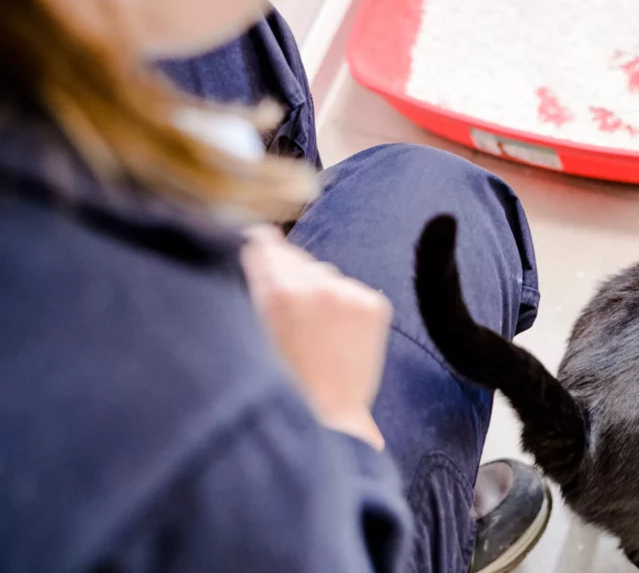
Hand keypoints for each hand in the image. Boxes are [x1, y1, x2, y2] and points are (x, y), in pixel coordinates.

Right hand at [241, 226, 391, 449]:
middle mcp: (313, 284)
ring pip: (324, 275)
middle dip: (290, 279)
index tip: (258, 263)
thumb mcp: (245, 332)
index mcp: (273, 289)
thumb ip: (250, 285)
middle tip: (287, 320)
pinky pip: (352, 290)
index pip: (262, 243)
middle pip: (295, 259)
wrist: (324, 422)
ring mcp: (347, 294)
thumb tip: (257, 236)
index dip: (259, 254)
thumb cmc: (275, 385)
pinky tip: (336, 340)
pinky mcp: (373, 305)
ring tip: (312, 336)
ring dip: (318, 293)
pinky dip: (345, 308)